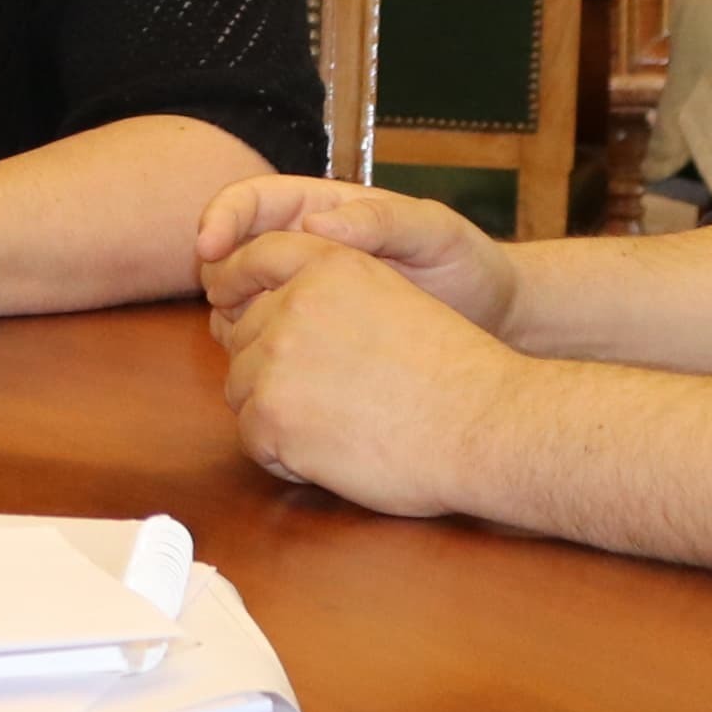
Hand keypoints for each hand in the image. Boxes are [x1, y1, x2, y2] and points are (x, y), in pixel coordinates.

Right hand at [198, 176, 521, 337]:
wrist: (492, 321)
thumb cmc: (466, 265)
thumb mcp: (432, 231)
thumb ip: (379, 220)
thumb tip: (314, 222)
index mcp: (319, 208)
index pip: (248, 203)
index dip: (218, 219)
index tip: (207, 249)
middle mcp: (299, 250)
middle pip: (227, 256)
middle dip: (218, 278)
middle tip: (229, 308)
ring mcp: (301, 297)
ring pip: (236, 304)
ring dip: (231, 320)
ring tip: (255, 343)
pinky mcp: (310, 340)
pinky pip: (262, 343)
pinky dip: (254, 354)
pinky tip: (276, 372)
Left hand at [212, 240, 512, 513]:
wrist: (483, 425)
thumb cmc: (452, 372)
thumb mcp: (391, 297)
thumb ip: (329, 292)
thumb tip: (270, 311)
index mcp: (328, 263)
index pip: (253, 257)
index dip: (236, 280)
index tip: (228, 299)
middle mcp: (294, 303)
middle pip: (244, 334)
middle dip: (270, 365)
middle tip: (325, 396)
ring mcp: (277, 359)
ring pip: (242, 387)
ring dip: (276, 410)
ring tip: (335, 426)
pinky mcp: (272, 416)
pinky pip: (251, 438)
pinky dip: (282, 454)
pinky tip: (330, 454)